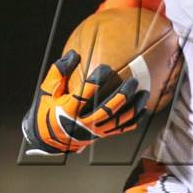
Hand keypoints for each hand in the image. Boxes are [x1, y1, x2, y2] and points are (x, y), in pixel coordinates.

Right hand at [22, 50, 148, 154]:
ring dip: (133, 108)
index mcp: (68, 111)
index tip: (106, 68)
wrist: (48, 138)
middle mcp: (83, 124)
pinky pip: (121, 129)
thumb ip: (58, 72)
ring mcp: (94, 132)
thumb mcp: (47, 91)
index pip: (85, 95)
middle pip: (107, 110)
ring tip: (144, 93)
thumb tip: (74, 53)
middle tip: (133, 81)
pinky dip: (134, 120)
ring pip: (118, 121)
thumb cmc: (47, 109)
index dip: (96, 81)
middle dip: (123, 96)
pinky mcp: (101, 136)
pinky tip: (144, 109)